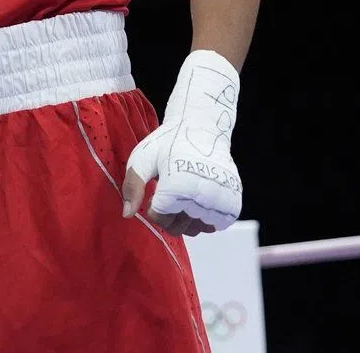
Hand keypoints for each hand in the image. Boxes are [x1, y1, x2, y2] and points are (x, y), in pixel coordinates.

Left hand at [121, 50, 243, 236]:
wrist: (202, 128)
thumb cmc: (168, 143)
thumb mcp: (142, 159)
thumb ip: (132, 187)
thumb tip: (127, 215)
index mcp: (177, 186)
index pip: (159, 218)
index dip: (152, 206)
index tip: (157, 188)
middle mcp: (201, 197)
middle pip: (177, 228)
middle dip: (168, 214)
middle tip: (170, 191)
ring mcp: (220, 201)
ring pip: (195, 230)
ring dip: (186, 218)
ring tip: (184, 194)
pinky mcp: (232, 202)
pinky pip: (214, 226)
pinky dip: (204, 218)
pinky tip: (198, 200)